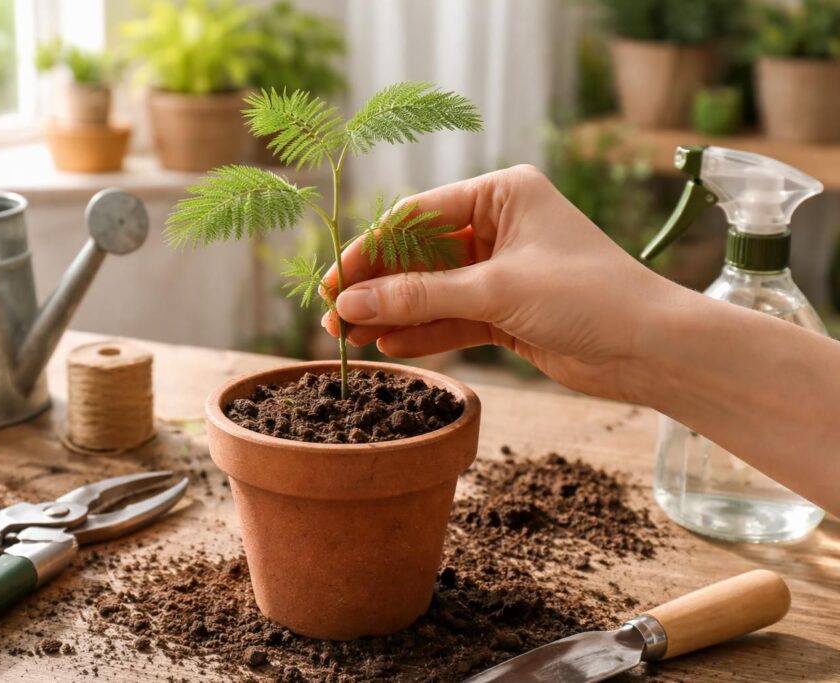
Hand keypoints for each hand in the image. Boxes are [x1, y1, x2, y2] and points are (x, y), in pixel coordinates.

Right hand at [323, 165, 675, 400]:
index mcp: (502, 194)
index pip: (418, 218)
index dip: (370, 251)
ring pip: (432, 290)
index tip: (333, 282)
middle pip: (420, 256)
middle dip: (378, 288)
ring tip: (351, 338)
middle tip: (333, 317)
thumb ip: (420, 296)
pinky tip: (389, 346)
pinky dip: (423, 332)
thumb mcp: (496, 290)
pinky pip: (452, 317)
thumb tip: (351, 304)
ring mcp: (502, 270)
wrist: (651, 349)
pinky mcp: (507, 311)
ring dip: (394, 313)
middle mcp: (500, 226)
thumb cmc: (587, 296)